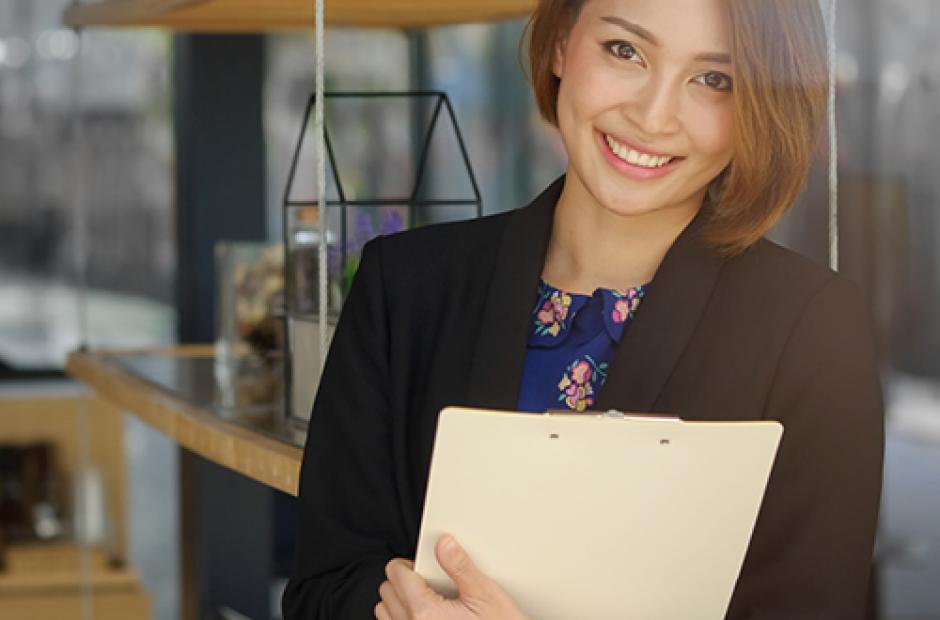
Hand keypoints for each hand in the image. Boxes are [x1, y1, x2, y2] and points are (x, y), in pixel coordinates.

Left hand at [375, 534, 529, 619]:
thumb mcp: (485, 595)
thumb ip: (461, 567)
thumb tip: (444, 544)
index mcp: (426, 612)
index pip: (396, 574)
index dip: (409, 563)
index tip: (424, 564)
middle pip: (387, 592)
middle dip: (403, 581)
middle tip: (428, 580)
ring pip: (385, 613)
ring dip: (399, 602)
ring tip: (426, 599)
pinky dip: (404, 618)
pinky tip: (427, 616)